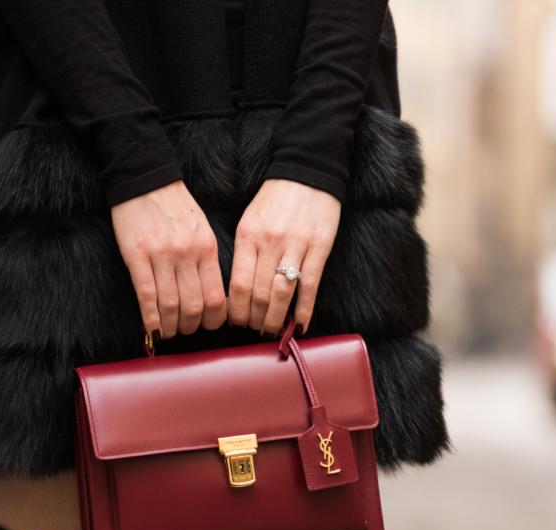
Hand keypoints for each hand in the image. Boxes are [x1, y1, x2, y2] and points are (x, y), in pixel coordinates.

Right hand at [111, 181, 226, 339]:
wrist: (145, 179)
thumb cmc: (175, 207)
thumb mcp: (202, 230)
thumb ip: (207, 261)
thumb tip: (211, 296)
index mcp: (207, 248)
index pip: (217, 297)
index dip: (214, 320)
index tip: (208, 326)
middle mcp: (188, 254)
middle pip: (195, 307)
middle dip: (191, 327)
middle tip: (185, 331)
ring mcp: (162, 256)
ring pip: (171, 305)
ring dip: (170, 327)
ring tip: (167, 332)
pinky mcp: (137, 255)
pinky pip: (146, 295)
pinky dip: (150, 317)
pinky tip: (151, 328)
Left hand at [228, 179, 340, 335]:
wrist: (307, 172)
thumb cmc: (275, 200)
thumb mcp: (249, 220)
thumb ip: (244, 252)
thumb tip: (238, 290)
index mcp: (248, 236)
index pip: (238, 284)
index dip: (236, 310)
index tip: (236, 322)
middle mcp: (269, 243)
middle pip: (259, 293)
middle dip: (255, 319)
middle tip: (255, 331)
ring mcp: (296, 245)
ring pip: (283, 293)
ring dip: (276, 318)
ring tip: (273, 331)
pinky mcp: (319, 247)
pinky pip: (310, 285)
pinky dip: (305, 308)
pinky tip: (300, 324)